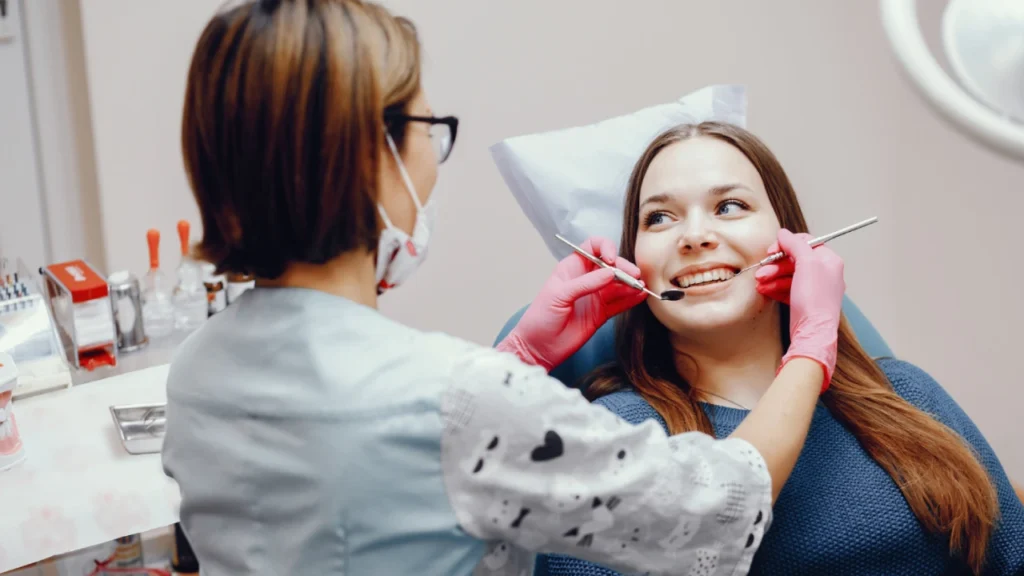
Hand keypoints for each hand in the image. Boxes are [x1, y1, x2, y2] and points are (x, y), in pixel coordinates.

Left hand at [497, 237, 648, 370]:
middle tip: (634, 276)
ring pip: (618, 285)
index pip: (593, 247)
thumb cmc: (540, 318)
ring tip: (641, 287)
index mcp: (572, 268)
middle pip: (611, 266)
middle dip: (623, 268)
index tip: (611, 259)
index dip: (605, 248)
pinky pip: (620, 303)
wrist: (538, 348)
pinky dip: (631, 299)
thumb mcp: (559, 295)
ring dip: (631, 284)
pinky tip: (640, 296)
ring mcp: (595, 297)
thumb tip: (610, 273)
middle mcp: (586, 279)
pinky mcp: (601, 314)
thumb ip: (585, 284)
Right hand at [754, 229, 844, 391]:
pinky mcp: (805, 302)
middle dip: (775, 264)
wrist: (813, 333)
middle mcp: (824, 273)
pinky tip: (764, 290)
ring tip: (759, 282)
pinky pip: (787, 289)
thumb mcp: (806, 264)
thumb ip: (795, 245)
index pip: (806, 243)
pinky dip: (775, 287)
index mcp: (829, 261)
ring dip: (772, 276)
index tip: (771, 251)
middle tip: (761, 270)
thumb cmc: (814, 300)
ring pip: (789, 275)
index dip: (786, 245)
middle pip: (794, 260)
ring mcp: (814, 289)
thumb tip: (784, 233)